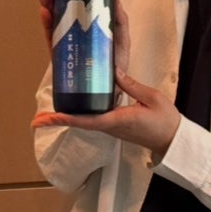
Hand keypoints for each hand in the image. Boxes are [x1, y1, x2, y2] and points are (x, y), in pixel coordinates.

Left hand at [31, 68, 180, 157]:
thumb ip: (132, 85)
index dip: (66, 119)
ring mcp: (111, 127)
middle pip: (79, 122)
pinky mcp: (114, 125)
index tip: (46, 119)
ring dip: (66, 117)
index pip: (87, 120)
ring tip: (47, 113)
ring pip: (84, 121)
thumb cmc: (165, 121)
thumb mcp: (152, 98)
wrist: (173, 140)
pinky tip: (74, 105)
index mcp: (117, 120)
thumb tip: (114, 71)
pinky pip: (92, 119)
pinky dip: (79, 114)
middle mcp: (110, 126)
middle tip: (37, 119)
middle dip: (59, 120)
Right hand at [35, 0, 129, 71]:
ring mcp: (65, 40)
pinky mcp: (60, 54)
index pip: (74, 0)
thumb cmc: (115, 65)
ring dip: (45, 2)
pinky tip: (45, 12)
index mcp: (87, 22)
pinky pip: (51, 36)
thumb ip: (120, 21)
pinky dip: (47, 23)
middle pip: (58, 5)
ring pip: (52, 17)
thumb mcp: (121, 39)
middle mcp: (73, 29)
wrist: (109, 90)